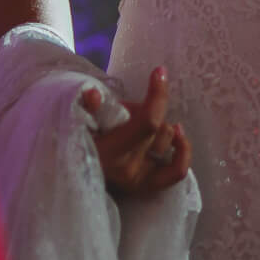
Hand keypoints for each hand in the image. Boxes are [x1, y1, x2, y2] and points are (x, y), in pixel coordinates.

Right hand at [79, 65, 191, 198]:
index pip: (147, 122)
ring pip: (167, 141)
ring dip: (162, 125)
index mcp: (109, 152)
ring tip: (145, 119)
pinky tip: (178, 134)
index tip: (159, 72)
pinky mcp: (147, 186)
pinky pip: (177, 171)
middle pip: (158, 128)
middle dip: (150, 109)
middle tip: (131, 109)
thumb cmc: (79, 141)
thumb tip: (92, 94)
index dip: (158, 95)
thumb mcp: (80, 123)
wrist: (75, 175)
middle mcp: (127, 168)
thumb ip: (90, 110)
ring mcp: (139, 180)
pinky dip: (183, 150)